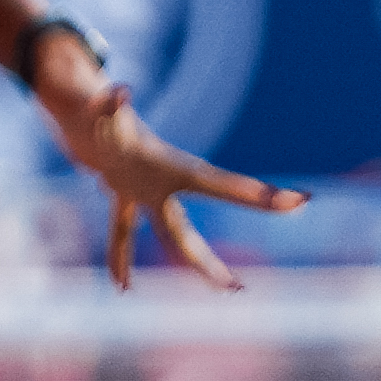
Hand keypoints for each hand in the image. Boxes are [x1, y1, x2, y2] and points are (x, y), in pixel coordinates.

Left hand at [37, 43, 311, 287]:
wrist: (81, 107)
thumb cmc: (95, 109)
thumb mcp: (103, 109)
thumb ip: (111, 102)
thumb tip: (120, 90)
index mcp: (174, 169)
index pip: (223, 188)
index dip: (259, 197)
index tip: (299, 202)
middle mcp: (165, 184)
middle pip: (192, 230)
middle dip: (212, 261)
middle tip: (238, 290)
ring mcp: (146, 191)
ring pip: (175, 234)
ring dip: (195, 262)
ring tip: (232, 289)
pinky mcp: (124, 193)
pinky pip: (125, 229)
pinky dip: (120, 255)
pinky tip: (121, 286)